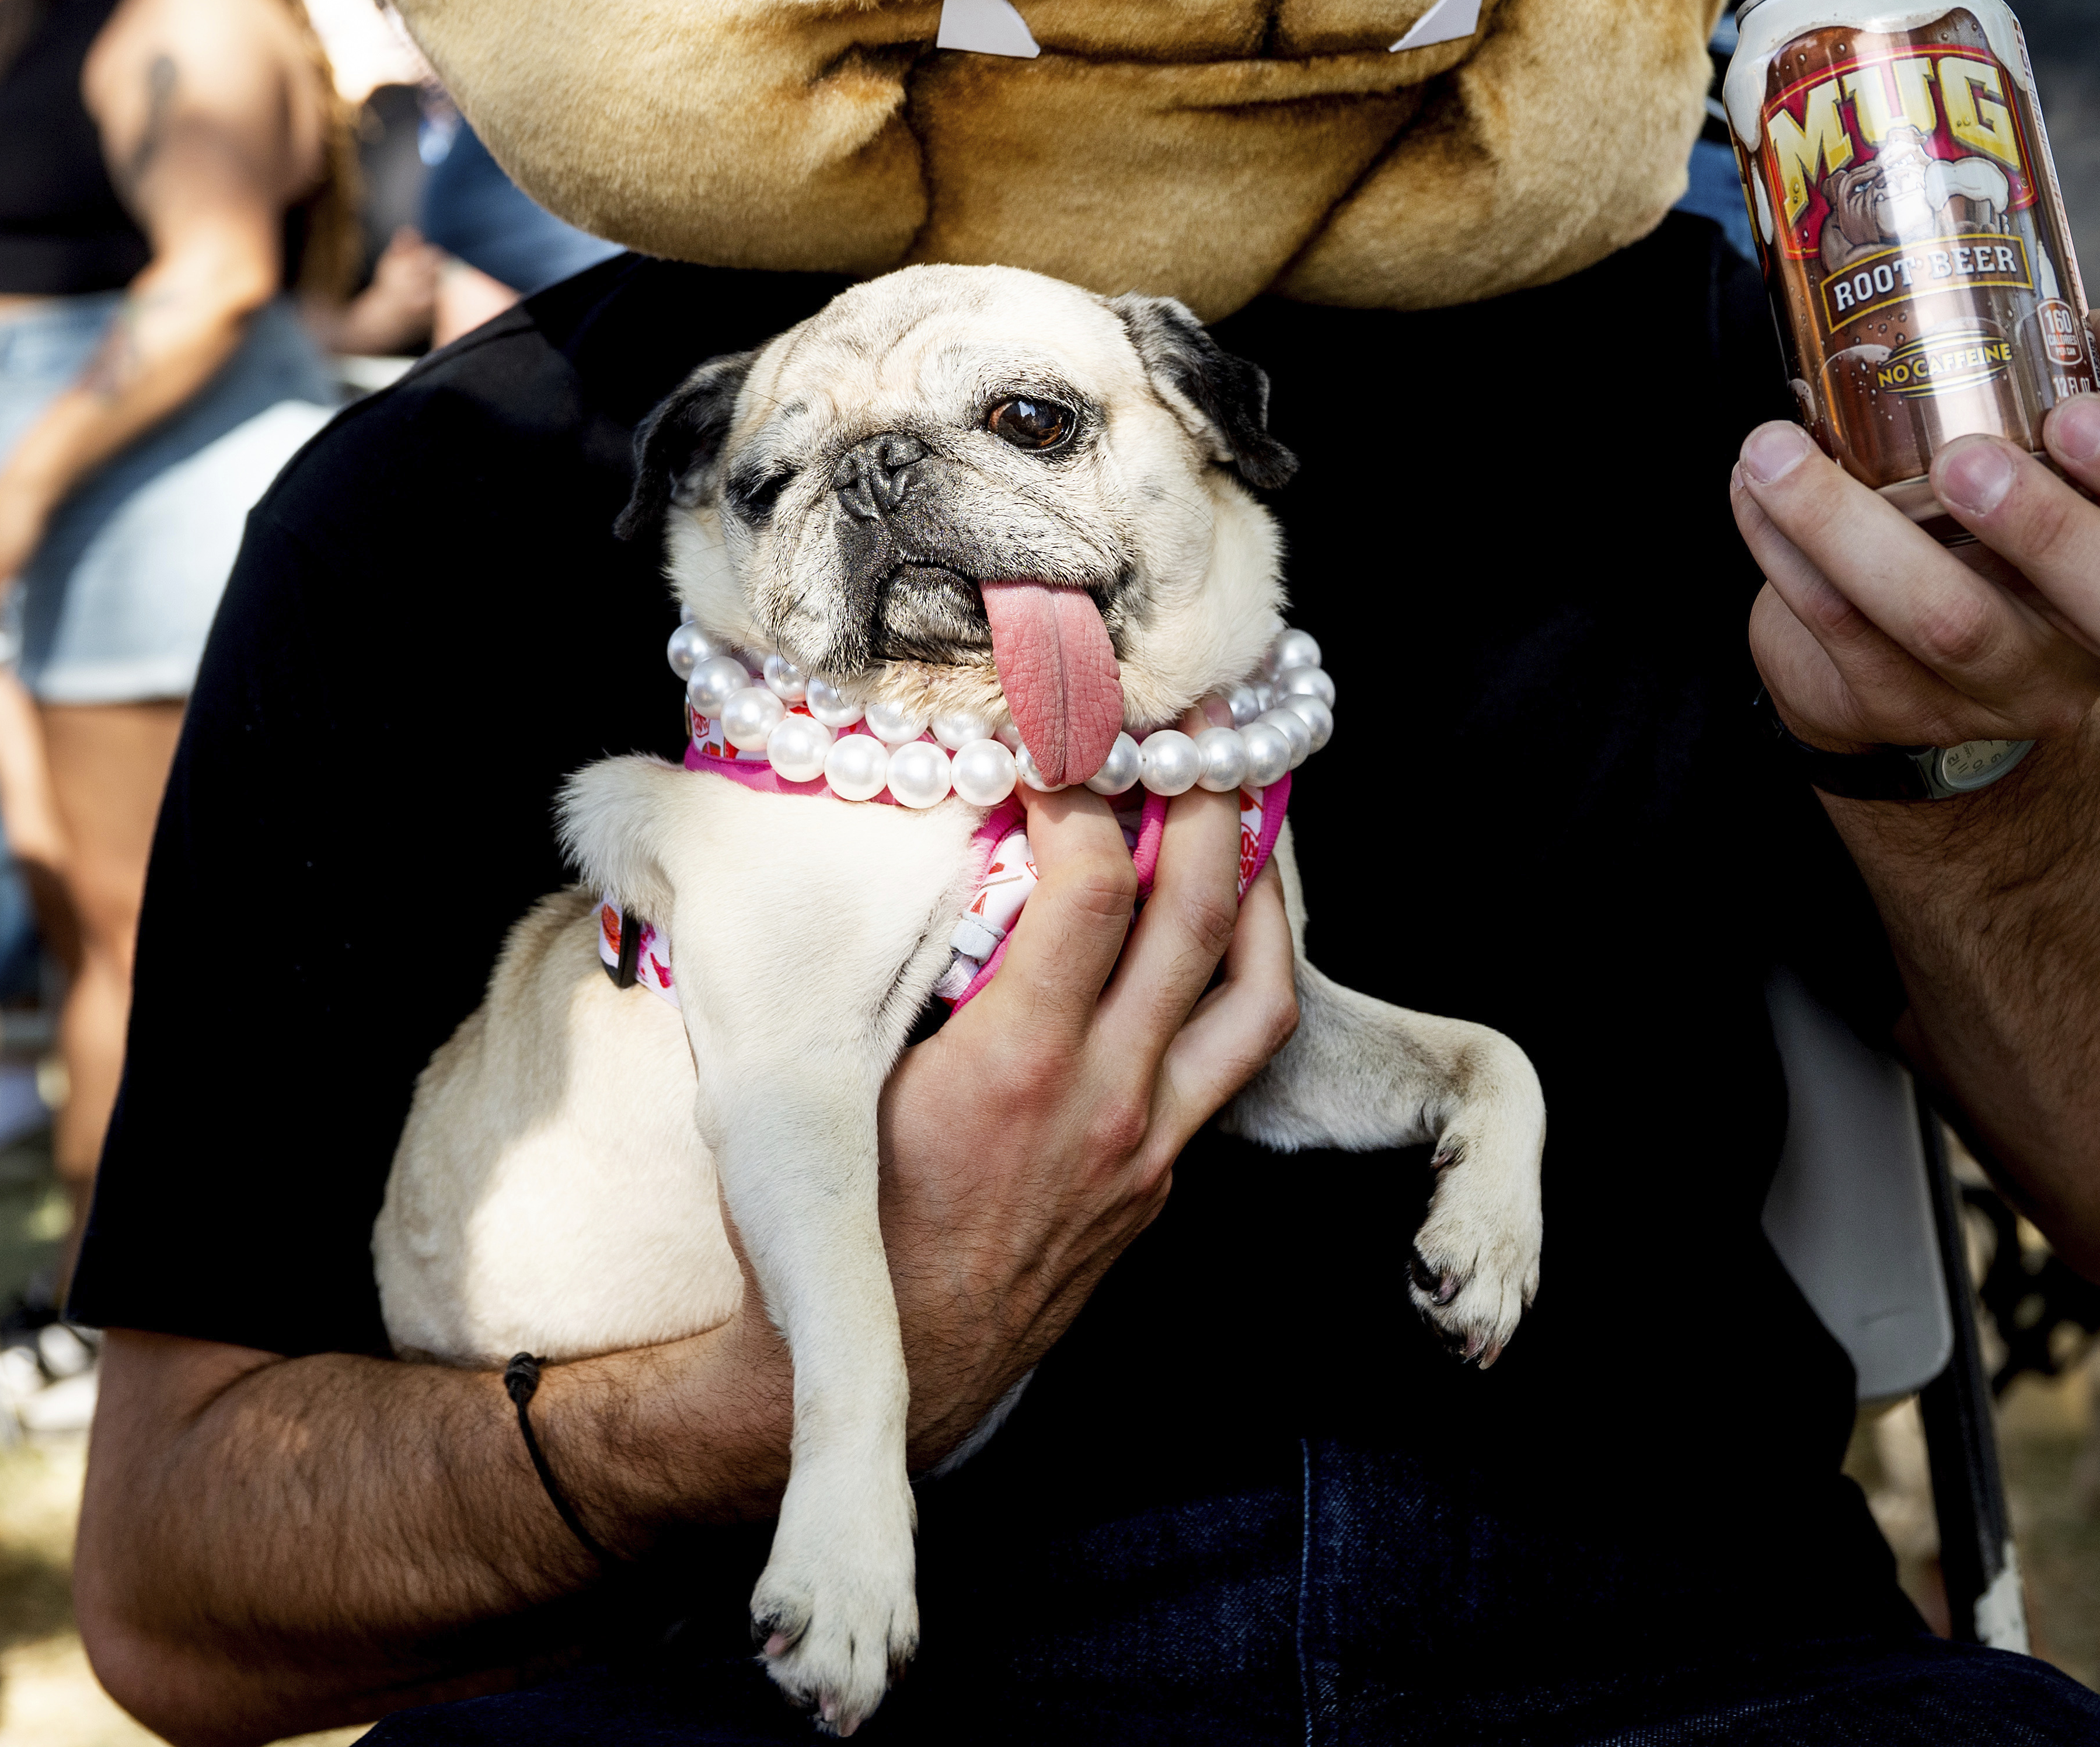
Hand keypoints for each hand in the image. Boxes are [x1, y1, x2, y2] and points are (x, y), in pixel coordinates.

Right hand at [706, 774, 1300, 1471]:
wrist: (884, 1369)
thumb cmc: (838, 1221)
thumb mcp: (845, 1080)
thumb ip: (907, 971)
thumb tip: (947, 848)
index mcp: (1017, 1065)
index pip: (1091, 885)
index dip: (1082, 789)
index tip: (1058, 738)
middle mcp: (1107, 1101)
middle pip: (1199, 917)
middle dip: (1204, 801)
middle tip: (1190, 729)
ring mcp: (1149, 1146)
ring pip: (1256, 997)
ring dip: (1261, 892)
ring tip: (1245, 815)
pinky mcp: (1161, 1183)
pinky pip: (1230, 1063)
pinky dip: (1239, 980)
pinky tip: (1218, 935)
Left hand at [1733, 303, 2099, 752]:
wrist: (1888, 638)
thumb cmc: (1995, 496)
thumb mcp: (2059, 422)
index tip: (2079, 417)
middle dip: (2055, 532)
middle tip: (1965, 459)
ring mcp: (2002, 692)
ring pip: (1954, 628)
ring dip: (1857, 530)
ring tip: (1778, 449)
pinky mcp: (1898, 709)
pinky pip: (1844, 639)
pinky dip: (1786, 551)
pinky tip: (1753, 488)